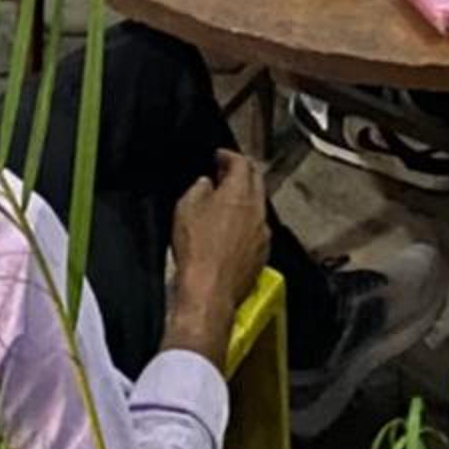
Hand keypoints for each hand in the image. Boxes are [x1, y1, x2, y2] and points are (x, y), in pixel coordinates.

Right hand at [171, 152, 269, 324]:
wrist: (209, 292)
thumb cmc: (197, 251)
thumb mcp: (186, 207)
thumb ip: (199, 188)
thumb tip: (207, 185)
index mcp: (240, 194)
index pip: (242, 163)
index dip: (229, 155)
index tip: (220, 156)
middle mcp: (257, 211)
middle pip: (257, 181)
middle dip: (242, 173)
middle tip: (227, 172)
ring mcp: (262, 235)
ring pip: (259, 206)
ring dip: (246, 199)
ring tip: (227, 202)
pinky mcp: (262, 256)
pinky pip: (258, 230)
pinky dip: (247, 223)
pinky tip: (233, 230)